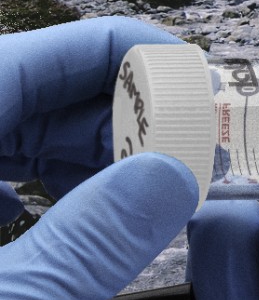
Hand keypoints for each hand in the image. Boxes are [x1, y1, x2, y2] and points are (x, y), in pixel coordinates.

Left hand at [0, 18, 198, 299]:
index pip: (36, 54)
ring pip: (4, 136)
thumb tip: (174, 174)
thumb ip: (87, 245)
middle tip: (188, 152)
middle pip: (25, 90)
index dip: (127, 54)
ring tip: (142, 189)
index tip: (199, 82)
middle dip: (116, 114)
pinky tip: (63, 220)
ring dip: (82, 155)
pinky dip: (34, 191)